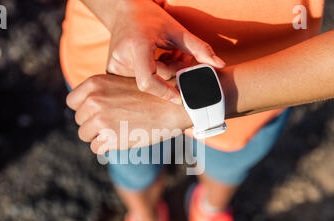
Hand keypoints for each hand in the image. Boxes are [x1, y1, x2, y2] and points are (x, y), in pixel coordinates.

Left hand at [66, 74, 192, 153]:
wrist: (174, 105)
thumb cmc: (150, 95)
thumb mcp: (120, 83)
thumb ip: (100, 93)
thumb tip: (85, 109)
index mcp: (94, 84)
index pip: (71, 102)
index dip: (83, 109)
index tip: (96, 113)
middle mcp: (94, 101)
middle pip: (79, 120)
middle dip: (93, 124)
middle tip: (113, 122)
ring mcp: (101, 120)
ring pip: (85, 135)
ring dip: (99, 136)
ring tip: (118, 130)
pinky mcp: (110, 138)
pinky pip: (97, 148)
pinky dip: (107, 147)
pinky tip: (122, 138)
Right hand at [106, 0, 224, 102]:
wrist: (123, 10)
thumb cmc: (151, 18)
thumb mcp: (176, 29)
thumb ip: (199, 48)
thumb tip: (220, 65)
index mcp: (137, 46)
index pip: (148, 80)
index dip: (164, 91)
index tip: (179, 97)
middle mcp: (122, 57)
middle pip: (153, 79)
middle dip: (171, 73)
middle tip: (181, 57)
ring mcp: (114, 66)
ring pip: (147, 81)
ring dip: (163, 72)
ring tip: (168, 54)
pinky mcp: (112, 71)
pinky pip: (138, 79)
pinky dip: (152, 73)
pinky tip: (157, 59)